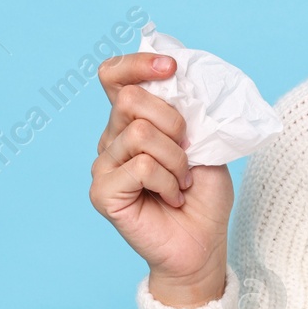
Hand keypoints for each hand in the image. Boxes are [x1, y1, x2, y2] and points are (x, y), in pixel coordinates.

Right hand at [89, 52, 233, 308]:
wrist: (202, 245)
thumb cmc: (203, 196)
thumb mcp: (204, 144)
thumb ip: (186, 112)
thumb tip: (177, 79)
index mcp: (132, 120)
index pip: (114, 76)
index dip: (138, 63)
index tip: (171, 67)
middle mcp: (111, 138)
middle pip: (131, 99)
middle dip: (174, 123)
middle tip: (188, 155)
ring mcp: (103, 165)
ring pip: (141, 134)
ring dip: (176, 161)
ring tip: (182, 185)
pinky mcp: (103, 192)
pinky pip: (141, 166)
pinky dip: (168, 182)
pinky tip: (171, 199)